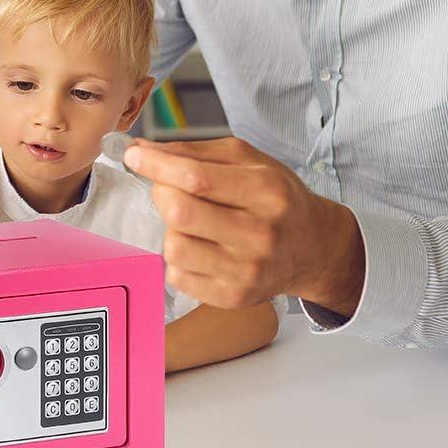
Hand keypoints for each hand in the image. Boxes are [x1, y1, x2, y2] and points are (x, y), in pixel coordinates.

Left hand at [124, 136, 364, 314]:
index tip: (134, 157)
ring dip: (171, 229)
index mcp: (266, 191)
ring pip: (174, 247)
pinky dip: (178, 258)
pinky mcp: (232, 297)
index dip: (157, 166)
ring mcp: (246, 271)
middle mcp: (260, 234)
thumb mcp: (247, 160)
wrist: (313, 247)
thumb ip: (193, 152)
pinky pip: (177, 275)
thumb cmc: (276, 197)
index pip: (197, 178)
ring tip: (190, 222)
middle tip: (168, 189)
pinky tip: (199, 247)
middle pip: (180, 213)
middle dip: (161, 194)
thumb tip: (142, 151)